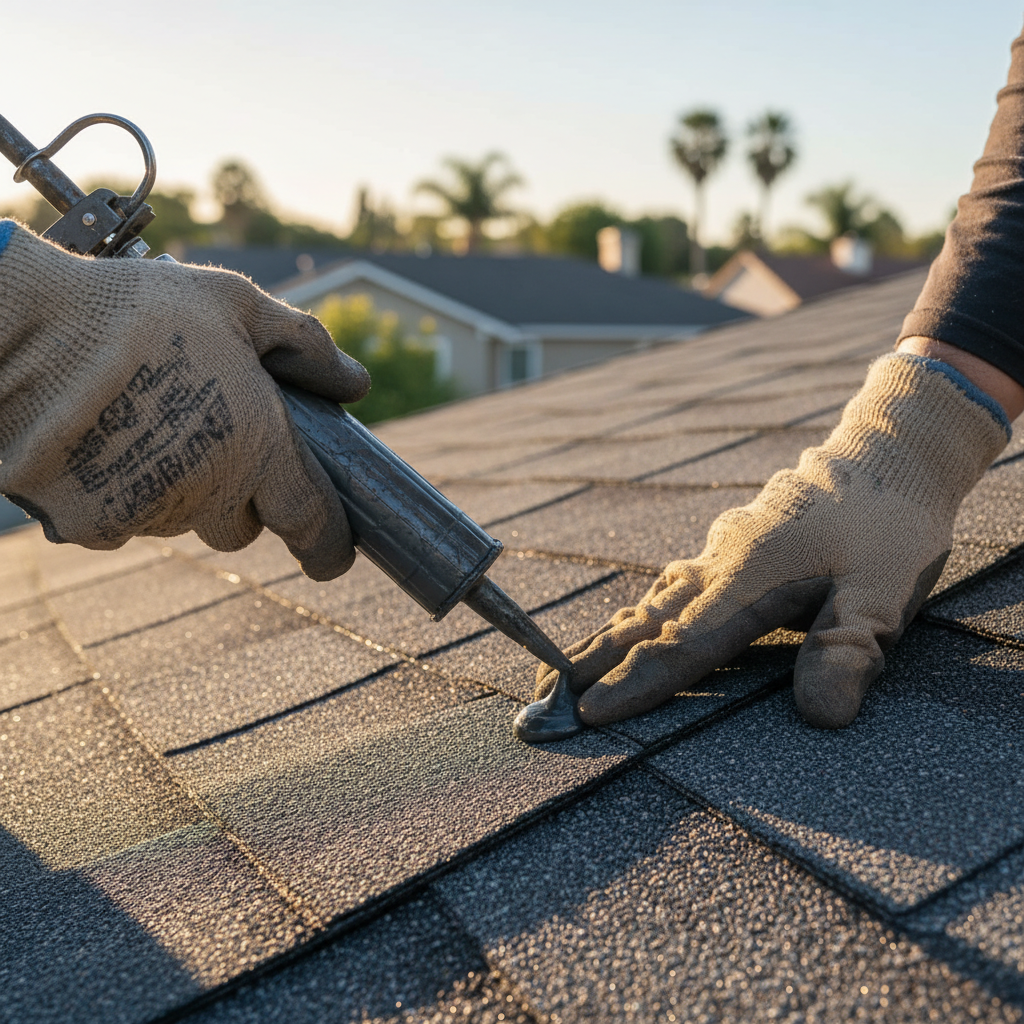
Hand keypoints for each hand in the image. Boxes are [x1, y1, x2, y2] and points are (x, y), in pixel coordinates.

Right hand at [0, 222, 368, 580]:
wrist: (18, 332)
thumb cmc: (137, 310)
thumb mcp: (236, 305)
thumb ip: (304, 346)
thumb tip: (356, 383)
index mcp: (257, 447)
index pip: (311, 523)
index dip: (329, 547)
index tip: (333, 557)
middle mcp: (207, 493)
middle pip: (240, 527)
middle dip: (238, 498)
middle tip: (212, 439)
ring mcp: (146, 513)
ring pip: (181, 522)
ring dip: (179, 490)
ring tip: (147, 420)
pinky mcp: (89, 524)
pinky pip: (124, 520)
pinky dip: (123, 493)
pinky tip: (103, 440)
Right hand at [536, 354, 1009, 727]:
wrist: (887, 456)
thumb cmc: (888, 527)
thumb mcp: (885, 593)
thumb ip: (848, 649)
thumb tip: (820, 717)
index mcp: (748, 579)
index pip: (681, 644)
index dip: (633, 682)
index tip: (585, 714)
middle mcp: (719, 565)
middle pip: (642, 622)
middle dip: (589, 663)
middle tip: (540, 703)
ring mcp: (718, 553)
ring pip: (649, 602)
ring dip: (605, 640)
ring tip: (563, 673)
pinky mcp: (726, 549)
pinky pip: (669, 588)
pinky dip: (638, 616)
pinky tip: (630, 627)